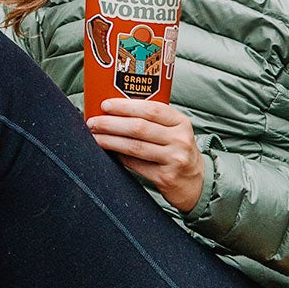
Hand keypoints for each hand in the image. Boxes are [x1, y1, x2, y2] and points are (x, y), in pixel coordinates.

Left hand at [87, 96, 204, 212]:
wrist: (195, 182)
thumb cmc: (176, 151)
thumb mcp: (172, 131)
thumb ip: (151, 121)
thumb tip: (112, 112)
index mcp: (180, 122)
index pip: (151, 109)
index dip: (125, 106)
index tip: (105, 105)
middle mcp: (180, 139)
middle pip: (139, 127)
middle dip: (111, 123)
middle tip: (92, 122)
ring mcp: (174, 159)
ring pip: (134, 146)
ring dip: (109, 140)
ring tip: (94, 136)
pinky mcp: (165, 177)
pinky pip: (135, 164)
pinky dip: (119, 156)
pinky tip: (108, 151)